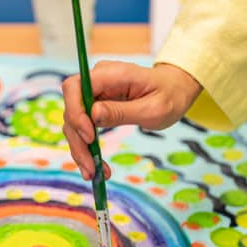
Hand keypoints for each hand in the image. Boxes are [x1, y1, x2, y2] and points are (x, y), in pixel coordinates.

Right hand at [62, 61, 201, 179]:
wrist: (174, 90)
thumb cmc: (169, 96)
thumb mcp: (153, 108)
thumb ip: (122, 111)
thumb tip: (93, 114)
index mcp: (113, 74)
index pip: (75, 87)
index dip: (76, 112)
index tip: (90, 137)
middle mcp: (98, 80)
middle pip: (71, 108)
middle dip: (77, 140)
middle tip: (90, 168)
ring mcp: (95, 93)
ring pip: (74, 121)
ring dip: (79, 148)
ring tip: (93, 173)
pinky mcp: (96, 105)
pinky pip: (83, 126)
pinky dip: (86, 147)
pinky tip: (94, 165)